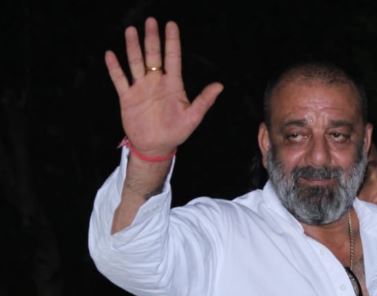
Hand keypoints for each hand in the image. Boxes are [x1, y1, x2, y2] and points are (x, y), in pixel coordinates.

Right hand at [104, 17, 222, 156]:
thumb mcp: (193, 117)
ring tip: (131, 31)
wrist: (156, 147)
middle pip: (153, 55)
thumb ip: (204, 100)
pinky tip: (110, 54)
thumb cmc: (176, 132)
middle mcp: (156, 82)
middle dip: (152, 38)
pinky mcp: (127, 97)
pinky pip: (120, 79)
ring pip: (135, 63)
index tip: (171, 25)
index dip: (172, 42)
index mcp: (173, 85)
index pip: (173, 58)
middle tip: (151, 21)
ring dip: (133, 47)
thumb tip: (220, 85)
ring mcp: (141, 88)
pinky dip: (115, 68)